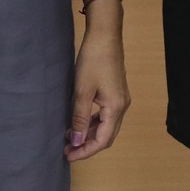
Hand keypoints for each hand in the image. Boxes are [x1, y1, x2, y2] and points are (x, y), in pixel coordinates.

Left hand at [66, 0, 129, 160]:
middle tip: (67, 150)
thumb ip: (79, 117)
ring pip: (106, 126)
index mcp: (116, 108)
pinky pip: (106, 115)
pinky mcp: (116, 92)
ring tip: (69, 137)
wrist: (105, 35)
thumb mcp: (82, 90)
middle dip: (87, 145)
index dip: (85, 151)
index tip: (68, 155)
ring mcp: (121, 98)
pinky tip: (79, 121)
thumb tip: (76, 141)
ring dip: (89, 134)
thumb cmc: (93, 60)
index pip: (102, 140)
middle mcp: (122, 106)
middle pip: (106, 136)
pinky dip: (93, 122)